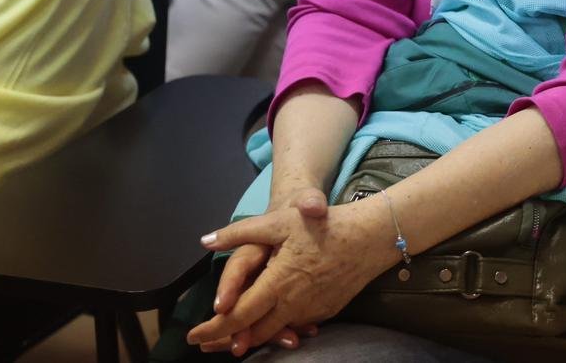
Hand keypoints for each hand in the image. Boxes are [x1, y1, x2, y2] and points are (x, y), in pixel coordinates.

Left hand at [188, 194, 397, 355]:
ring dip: (250, 338)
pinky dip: (277, 330)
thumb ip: (241, 232)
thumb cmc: (325, 225)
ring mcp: (310, 310)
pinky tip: (269, 326)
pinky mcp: (325, 311)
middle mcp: (292, 303)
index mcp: (277, 283)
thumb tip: (206, 240)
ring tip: (232, 340)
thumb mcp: (280, 221)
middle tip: (205, 344)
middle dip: (225, 340)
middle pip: (252, 332)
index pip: (237, 315)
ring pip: (274, 333)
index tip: (193, 336)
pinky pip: (295, 325)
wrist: (371, 238)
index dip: (213, 329)